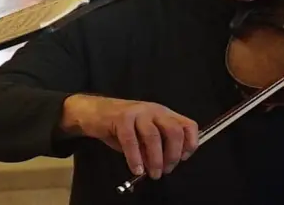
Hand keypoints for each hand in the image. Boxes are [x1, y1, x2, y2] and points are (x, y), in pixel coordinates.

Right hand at [59, 94, 197, 179]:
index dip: (190, 144)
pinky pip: (131, 140)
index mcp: (164, 114)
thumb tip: (163, 166)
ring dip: (155, 159)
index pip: (187, 125)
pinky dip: (135, 158)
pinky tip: (136, 169)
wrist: (94, 112)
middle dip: (173, 155)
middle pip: (173, 130)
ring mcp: (138, 112)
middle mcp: (154, 110)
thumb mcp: (143, 135)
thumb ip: (155, 148)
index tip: (183, 159)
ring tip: (153, 173)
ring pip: (154, 136)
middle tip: (166, 170)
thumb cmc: (121, 126)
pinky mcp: (121, 118)